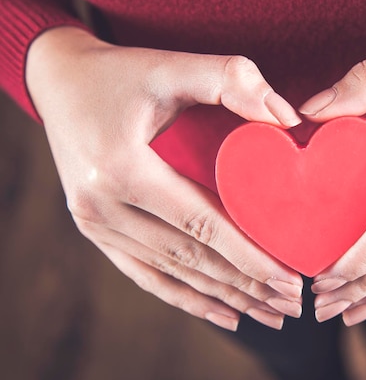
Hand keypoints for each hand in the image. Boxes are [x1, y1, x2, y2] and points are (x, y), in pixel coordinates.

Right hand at [26, 27, 303, 330]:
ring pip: (172, 273)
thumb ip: (231, 80)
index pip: (200, 224)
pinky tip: (222, 312)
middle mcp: (101, 206)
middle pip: (190, 258)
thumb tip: (287, 119)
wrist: (60, 80)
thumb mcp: (172, 66)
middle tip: (292, 304)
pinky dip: (185, 296)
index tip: (289, 278)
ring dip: (223, 296)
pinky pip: (145, 274)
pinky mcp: (95, 230)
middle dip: (246, 285)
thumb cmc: (121, 72)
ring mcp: (94, 224)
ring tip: (269, 314)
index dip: (249, 255)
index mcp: (121, 168)